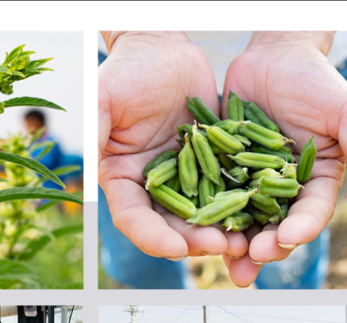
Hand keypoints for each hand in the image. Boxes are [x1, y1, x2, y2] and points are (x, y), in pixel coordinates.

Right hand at [99, 32, 244, 261]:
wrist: (163, 49)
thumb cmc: (127, 70)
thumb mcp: (103, 98)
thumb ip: (95, 132)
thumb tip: (87, 173)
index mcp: (122, 179)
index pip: (133, 219)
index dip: (152, 237)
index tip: (175, 248)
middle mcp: (152, 186)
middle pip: (171, 224)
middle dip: (193, 239)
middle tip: (218, 247)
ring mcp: (184, 178)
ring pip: (202, 214)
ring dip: (220, 230)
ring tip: (242, 240)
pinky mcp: (211, 166)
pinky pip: (227, 190)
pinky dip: (241, 205)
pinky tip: (258, 213)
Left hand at [221, 32, 346, 286]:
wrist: (271, 59)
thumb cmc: (311, 79)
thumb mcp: (340, 104)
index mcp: (316, 182)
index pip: (312, 211)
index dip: (302, 227)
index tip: (288, 236)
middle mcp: (284, 192)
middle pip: (277, 228)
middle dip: (267, 247)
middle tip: (253, 258)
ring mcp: (252, 186)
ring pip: (245, 224)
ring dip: (237, 248)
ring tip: (229, 266)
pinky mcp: (225, 177)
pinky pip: (214, 201)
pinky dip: (208, 220)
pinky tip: (198, 234)